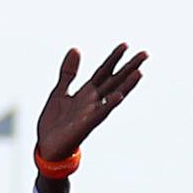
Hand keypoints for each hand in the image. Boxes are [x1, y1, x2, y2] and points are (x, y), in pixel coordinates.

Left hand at [36, 44, 146, 161]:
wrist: (47, 147)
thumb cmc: (55, 122)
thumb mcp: (59, 91)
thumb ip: (68, 72)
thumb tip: (75, 49)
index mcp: (86, 93)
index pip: (103, 72)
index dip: (113, 59)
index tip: (125, 45)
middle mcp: (92, 101)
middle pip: (114, 81)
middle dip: (128, 68)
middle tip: (145, 53)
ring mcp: (91, 113)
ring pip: (112, 96)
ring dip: (126, 85)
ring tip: (139, 72)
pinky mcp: (86, 125)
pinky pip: (100, 113)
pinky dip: (109, 104)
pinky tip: (118, 96)